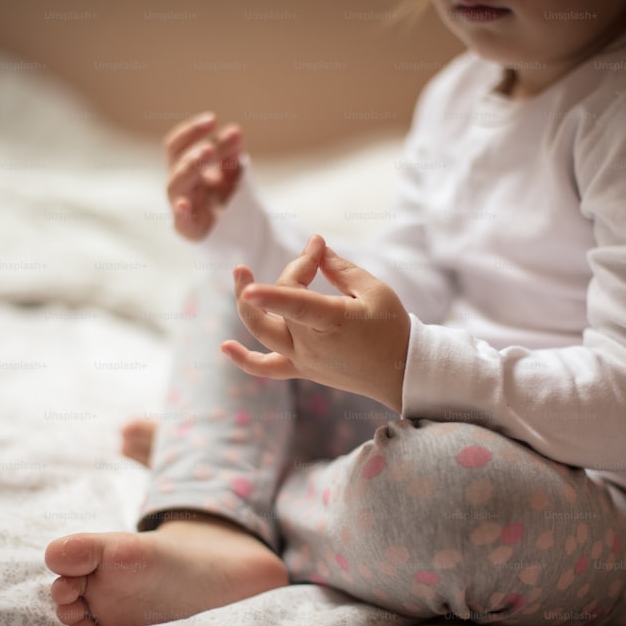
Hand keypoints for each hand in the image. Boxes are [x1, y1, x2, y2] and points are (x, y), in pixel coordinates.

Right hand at [164, 112, 243, 240]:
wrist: (235, 233)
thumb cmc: (226, 199)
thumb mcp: (232, 172)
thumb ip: (231, 154)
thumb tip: (235, 132)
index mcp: (184, 169)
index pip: (177, 146)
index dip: (191, 131)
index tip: (212, 119)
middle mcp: (180, 186)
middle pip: (177, 162)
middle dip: (195, 151)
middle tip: (213, 145)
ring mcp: (182, 207)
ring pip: (176, 185)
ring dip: (191, 166)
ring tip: (208, 152)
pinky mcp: (190, 230)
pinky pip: (181, 222)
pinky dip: (181, 213)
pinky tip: (184, 204)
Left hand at [222, 235, 409, 412]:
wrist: (401, 373)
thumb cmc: (392, 328)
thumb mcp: (376, 291)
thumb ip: (342, 269)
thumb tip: (317, 251)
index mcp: (333, 321)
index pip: (295, 304)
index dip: (270, 292)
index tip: (249, 283)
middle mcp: (312, 344)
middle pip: (283, 301)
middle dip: (296, 270)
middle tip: (314, 253)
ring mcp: (303, 359)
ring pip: (262, 332)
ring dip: (247, 306)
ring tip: (242, 274)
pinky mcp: (301, 369)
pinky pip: (266, 369)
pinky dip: (244, 361)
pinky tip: (225, 347)